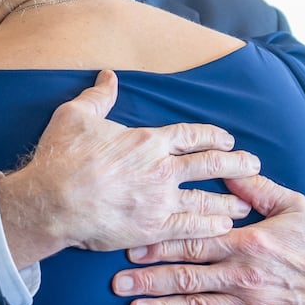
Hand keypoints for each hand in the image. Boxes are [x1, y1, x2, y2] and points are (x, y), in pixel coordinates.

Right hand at [0, 70, 260, 267]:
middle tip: (253, 164)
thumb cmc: (61, 158)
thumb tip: (108, 76)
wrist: (51, 200)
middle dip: (235, 163)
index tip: (226, 139)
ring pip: (206, 198)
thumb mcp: (75, 115)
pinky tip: (224, 226)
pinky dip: (210, 226)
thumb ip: (98, 96)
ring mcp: (160, 201)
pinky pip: (190, 228)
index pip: (190, 135)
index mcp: (147, 141)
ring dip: (228, 200)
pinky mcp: (152, 229)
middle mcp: (161, 169)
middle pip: (209, 164)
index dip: (212, 136)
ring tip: (246, 202)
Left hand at [112, 174, 304, 304]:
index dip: (161, 245)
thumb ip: (257, 190)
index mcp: (248, 242)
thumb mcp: (292, 207)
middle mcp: (244, 275)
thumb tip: (229, 168)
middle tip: (117, 282)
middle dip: (150, 278)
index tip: (131, 247)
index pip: (195, 242)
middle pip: (188, 275)